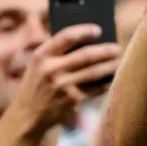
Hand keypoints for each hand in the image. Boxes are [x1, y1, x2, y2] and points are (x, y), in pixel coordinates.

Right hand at [6, 24, 122, 135]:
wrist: (27, 116)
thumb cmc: (38, 85)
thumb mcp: (39, 66)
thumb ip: (58, 53)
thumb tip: (94, 42)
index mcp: (41, 56)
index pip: (66, 36)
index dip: (84, 31)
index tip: (98, 29)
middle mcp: (50, 70)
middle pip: (86, 55)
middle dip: (106, 50)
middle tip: (117, 48)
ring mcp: (62, 86)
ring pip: (95, 71)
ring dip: (111, 65)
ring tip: (120, 60)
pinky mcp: (72, 100)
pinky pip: (96, 88)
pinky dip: (106, 82)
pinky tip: (112, 77)